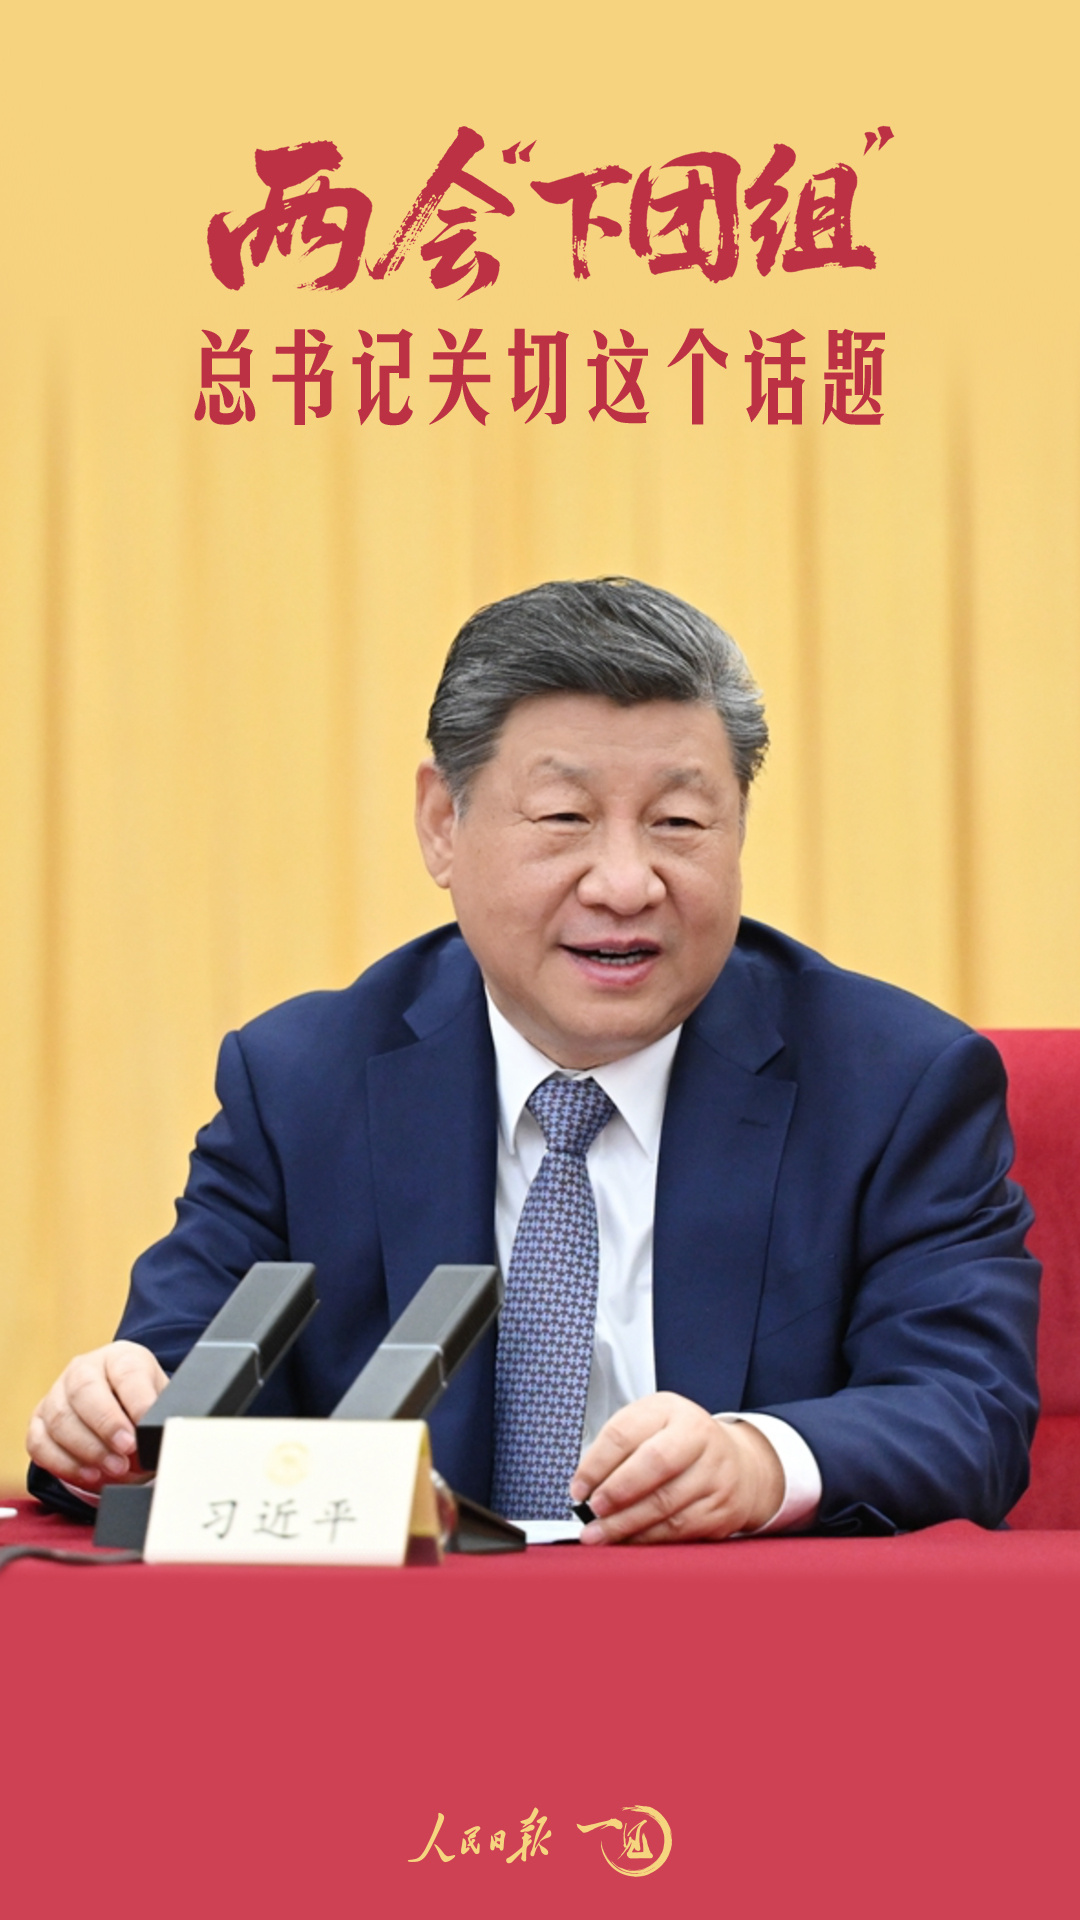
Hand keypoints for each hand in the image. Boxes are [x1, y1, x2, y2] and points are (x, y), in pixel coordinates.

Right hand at [27, 1342, 167, 1488]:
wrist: (118, 1408)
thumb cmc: (140, 1403)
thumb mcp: (160, 1400)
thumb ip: (160, 1414)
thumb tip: (161, 1435)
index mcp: (119, 1357)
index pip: (126, 1371)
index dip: (136, 1401)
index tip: (145, 1429)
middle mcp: (84, 1369)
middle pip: (84, 1391)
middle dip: (106, 1426)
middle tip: (127, 1450)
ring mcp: (56, 1393)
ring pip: (59, 1419)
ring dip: (87, 1450)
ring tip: (115, 1468)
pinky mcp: (39, 1420)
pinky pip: (39, 1442)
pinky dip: (63, 1463)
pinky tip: (89, 1475)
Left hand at [569, 1392, 784, 1543]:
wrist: (740, 1464)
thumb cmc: (682, 1445)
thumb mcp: (652, 1426)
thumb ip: (619, 1449)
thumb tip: (585, 1485)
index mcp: (671, 1410)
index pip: (625, 1432)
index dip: (596, 1463)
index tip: (577, 1488)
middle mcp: (699, 1436)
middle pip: (654, 1464)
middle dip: (617, 1491)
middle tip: (593, 1509)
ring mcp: (715, 1473)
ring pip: (666, 1503)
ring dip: (626, 1524)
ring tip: (599, 1534)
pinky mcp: (721, 1508)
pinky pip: (679, 1528)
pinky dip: (647, 1538)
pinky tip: (627, 1540)